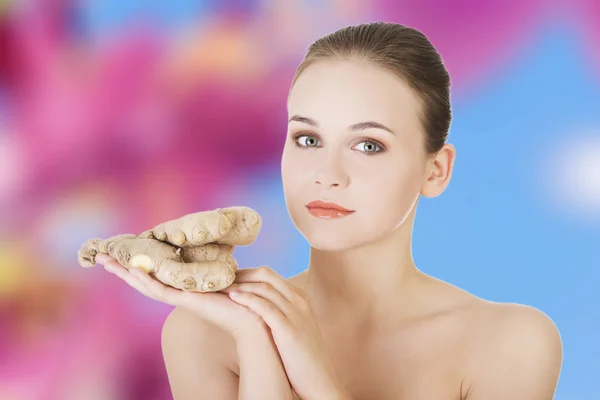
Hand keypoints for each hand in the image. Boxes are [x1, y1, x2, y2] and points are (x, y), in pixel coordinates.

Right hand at [96, 254, 265, 336]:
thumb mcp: (222, 276)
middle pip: (142, 280)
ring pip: (144, 285)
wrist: (253, 319)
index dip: (136, 264)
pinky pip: (159, 291)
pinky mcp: (185, 302)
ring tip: (106, 261)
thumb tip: (211, 245)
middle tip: (100, 256)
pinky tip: (132, 271)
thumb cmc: (242, 299)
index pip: (153, 275)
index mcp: (183, 287)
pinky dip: (145, 281)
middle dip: (121, 268)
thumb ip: (210, 265)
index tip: (119, 252)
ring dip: (125, 273)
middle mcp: (177, 294)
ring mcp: (179, 299)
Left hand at [221, 266, 348, 399]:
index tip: (229, 279)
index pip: (270, 275)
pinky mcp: (288, 329)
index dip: (247, 274)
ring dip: (240, 285)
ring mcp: (295, 313)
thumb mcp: (296, 327)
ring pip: (264, 288)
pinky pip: (265, 307)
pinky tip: (233, 297)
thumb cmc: (304, 356)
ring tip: (221, 287)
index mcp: (300, 298)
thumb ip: (282, 313)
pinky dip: (247, 299)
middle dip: (241, 275)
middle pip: (266, 275)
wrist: (320, 379)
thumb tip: (258, 309)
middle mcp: (299, 301)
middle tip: (221, 279)